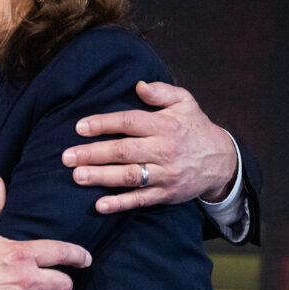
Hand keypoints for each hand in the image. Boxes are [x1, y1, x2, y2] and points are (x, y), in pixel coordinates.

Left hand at [60, 80, 237, 213]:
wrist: (221, 161)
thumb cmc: (195, 127)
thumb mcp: (185, 102)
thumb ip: (162, 91)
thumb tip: (138, 84)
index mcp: (165, 125)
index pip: (129, 122)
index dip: (103, 124)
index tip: (80, 127)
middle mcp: (164, 150)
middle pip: (124, 151)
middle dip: (93, 154)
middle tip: (66, 156)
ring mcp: (165, 174)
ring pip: (130, 176)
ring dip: (101, 177)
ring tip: (77, 176)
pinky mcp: (166, 194)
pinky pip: (141, 200)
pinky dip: (120, 203)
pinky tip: (100, 205)